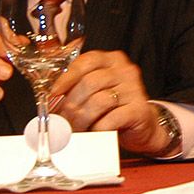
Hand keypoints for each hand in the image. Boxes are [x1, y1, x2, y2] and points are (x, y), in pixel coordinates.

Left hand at [49, 50, 173, 155]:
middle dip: (71, 105)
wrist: (144, 126)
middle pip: (90, 83)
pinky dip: (97, 128)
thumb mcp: (97, 90)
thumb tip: (50, 97)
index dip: (67, 77)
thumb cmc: (114, 107)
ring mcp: (135, 89)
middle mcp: (125, 70)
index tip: (53, 93)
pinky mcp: (139, 110)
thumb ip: (77, 86)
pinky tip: (93, 132)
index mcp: (112, 60)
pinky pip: (110, 119)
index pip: (86, 62)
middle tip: (62, 120)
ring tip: (75, 129)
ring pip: (99, 102)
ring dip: (82, 119)